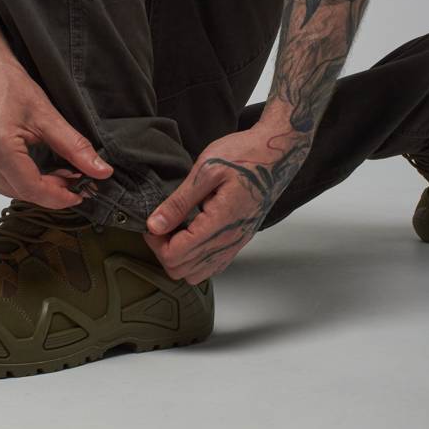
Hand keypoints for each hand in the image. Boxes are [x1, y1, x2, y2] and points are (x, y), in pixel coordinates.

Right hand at [0, 54, 113, 207]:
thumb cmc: (5, 81)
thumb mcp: (46, 114)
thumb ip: (74, 146)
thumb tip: (99, 170)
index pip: (31, 189)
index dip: (59, 196)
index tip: (81, 193)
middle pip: (21, 192)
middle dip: (51, 190)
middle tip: (74, 176)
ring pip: (9, 191)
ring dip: (34, 186)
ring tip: (56, 171)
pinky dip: (18, 179)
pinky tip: (32, 167)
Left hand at [144, 122, 310, 283]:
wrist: (277, 155)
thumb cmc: (245, 156)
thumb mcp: (206, 170)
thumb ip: (179, 202)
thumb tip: (155, 225)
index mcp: (219, 223)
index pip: (175, 255)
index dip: (155, 242)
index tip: (151, 222)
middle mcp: (229, 241)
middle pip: (182, 270)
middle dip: (163, 250)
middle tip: (159, 224)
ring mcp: (236, 243)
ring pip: (196, 273)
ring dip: (178, 256)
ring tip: (174, 228)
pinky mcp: (239, 240)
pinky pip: (213, 265)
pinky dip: (195, 257)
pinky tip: (190, 232)